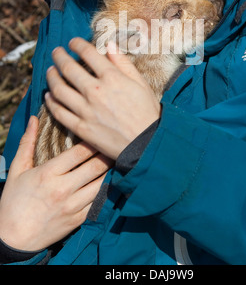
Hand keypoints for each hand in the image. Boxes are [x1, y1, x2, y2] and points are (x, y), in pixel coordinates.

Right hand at [0, 116, 111, 251]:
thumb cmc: (13, 201)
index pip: (79, 152)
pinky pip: (99, 202)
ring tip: (119, 159)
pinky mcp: (78, 220)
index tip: (100, 131)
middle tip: (116, 143)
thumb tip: (33, 118)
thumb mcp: (17, 169)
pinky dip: (108, 190)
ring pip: (101, 184)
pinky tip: (114, 181)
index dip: (93, 141)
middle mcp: (63, 189)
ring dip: (112, 171)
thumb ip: (27, 143)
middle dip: (107, 154)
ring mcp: (73, 206)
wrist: (13, 238)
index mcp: (49, 173)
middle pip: (95, 167)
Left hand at [45, 38, 160, 159]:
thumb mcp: (140, 83)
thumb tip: (109, 44)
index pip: (88, 53)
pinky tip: (49, 96)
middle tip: (56, 52)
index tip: (73, 42)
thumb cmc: (147, 112)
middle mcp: (96, 91)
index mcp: (112, 78)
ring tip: (50, 71)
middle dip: (59, 56)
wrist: (147, 144)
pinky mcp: (81, 128)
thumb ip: (123, 63)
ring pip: (59, 89)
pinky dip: (51, 102)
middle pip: (68, 68)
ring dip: (51, 77)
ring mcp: (86, 110)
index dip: (77, 44)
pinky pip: (59, 112)